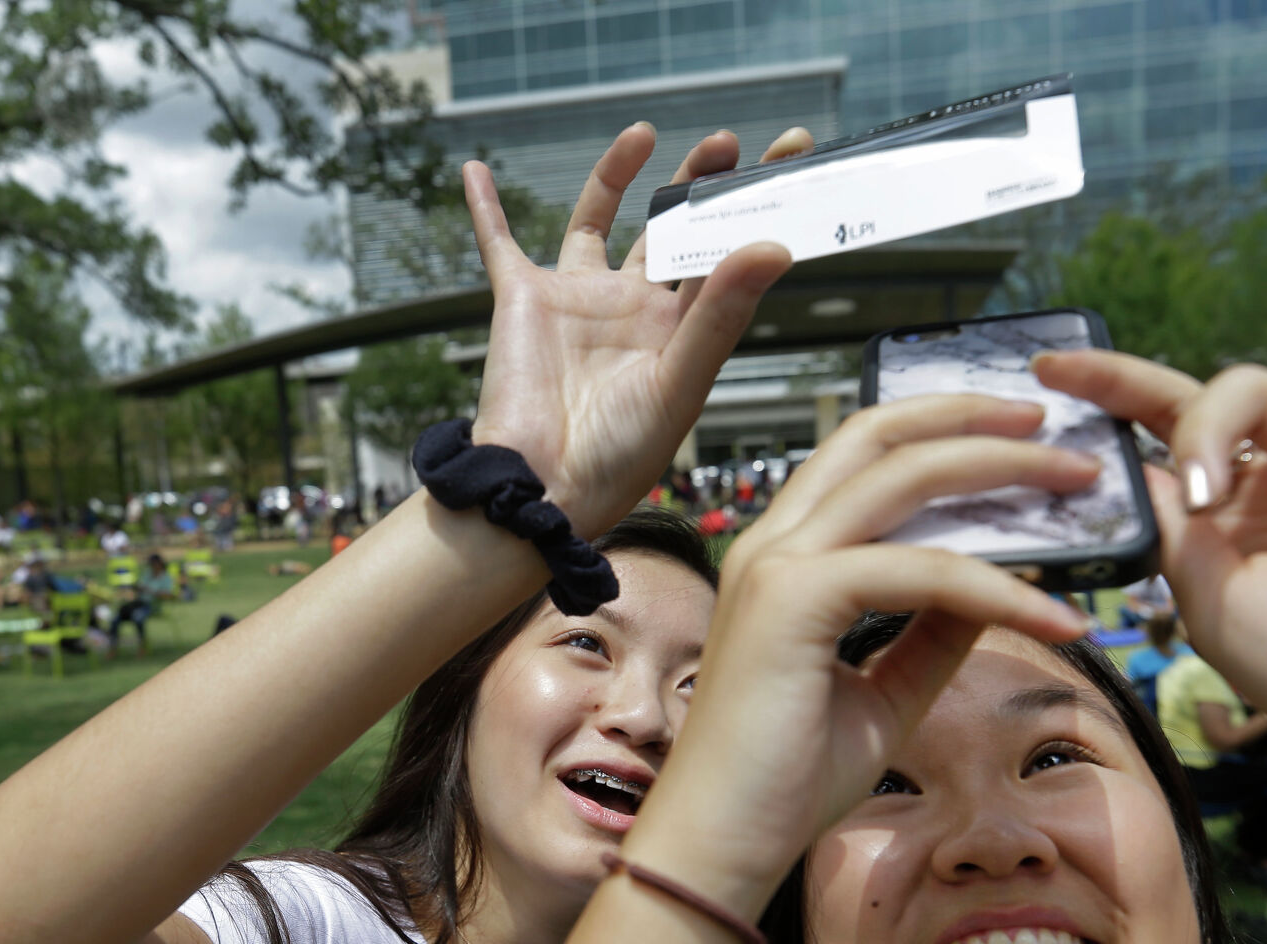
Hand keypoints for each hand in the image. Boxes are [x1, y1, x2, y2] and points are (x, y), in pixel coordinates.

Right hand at [465, 125, 810, 535]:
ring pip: (596, 220)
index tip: (790, 158)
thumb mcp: (679, 383)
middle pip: (670, 229)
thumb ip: (721, 314)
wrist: (541, 489)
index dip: (753, 209)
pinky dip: (485, 208)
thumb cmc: (617, 458)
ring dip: (617, 175)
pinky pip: (500, 244)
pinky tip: (476, 170)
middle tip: (726, 143)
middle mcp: (631, 309)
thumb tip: (773, 245)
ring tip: (645, 132)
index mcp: (679, 332)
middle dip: (698, 183)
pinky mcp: (522, 300)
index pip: (724, 257)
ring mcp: (576, 300)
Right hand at [627, 395, 1096, 899]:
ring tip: (1077, 484)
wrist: (721, 845)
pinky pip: (921, 572)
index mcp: (787, 557)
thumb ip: (935, 633)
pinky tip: (1055, 617)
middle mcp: (774, 543)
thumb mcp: (885, 694)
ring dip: (1001, 471)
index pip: (868, 457)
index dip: (945, 433)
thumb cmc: (784, 781)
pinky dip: (996, 588)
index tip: (1022, 439)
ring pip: (904, 477)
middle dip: (978, 419)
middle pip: (882, 435)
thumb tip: (1001, 587)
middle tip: (1059, 432)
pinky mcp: (792, 600)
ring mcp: (777, 564)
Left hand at [1033, 352, 1266, 804]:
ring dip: (1212, 436)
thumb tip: (1124, 465)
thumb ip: (1168, 531)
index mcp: (1235, 522)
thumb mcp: (1214, 606)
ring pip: (1261, 391)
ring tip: (1210, 505)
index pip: (1162, 441)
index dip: (1109, 398)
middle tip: (1102, 423)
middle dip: (1140, 393)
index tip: (1046, 369)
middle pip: (1201, 399)